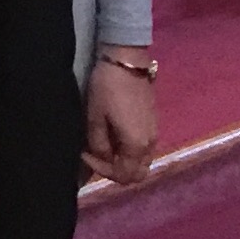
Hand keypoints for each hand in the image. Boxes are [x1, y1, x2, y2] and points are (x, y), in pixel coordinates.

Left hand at [83, 51, 157, 184]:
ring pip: (142, 162)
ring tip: (103, 148)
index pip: (123, 175)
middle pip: (138, 174)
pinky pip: (144, 149)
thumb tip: (100, 158)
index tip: (85, 154)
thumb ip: (98, 143)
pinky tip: (113, 138)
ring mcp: (154, 134)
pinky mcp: (153, 124)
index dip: (102, 170)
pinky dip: (129, 152)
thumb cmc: (108, 88)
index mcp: (137, 145)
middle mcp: (151, 144)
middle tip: (96, 158)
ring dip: (123, 162)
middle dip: (116, 172)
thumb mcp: (95, 116)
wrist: (127, 63)